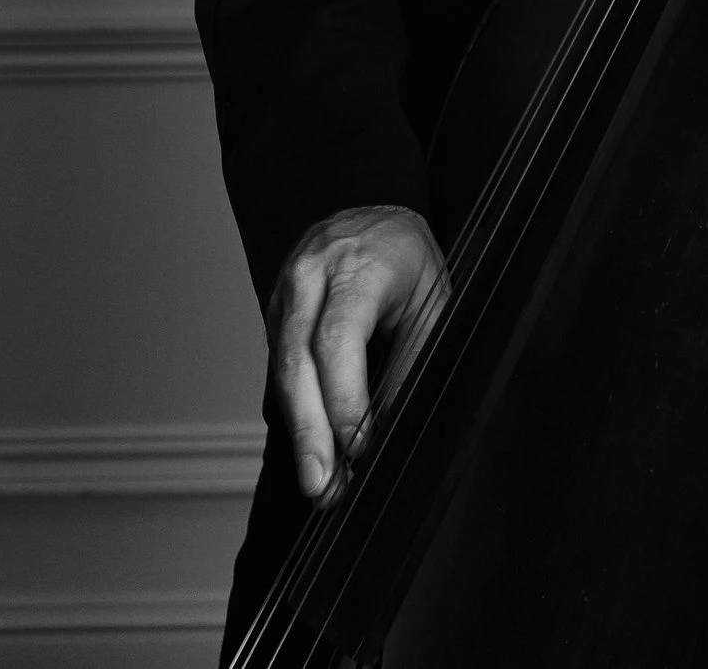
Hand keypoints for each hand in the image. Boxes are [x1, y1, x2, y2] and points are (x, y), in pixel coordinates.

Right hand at [267, 203, 448, 504]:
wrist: (376, 220)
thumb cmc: (410, 263)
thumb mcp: (431, 305)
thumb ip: (410, 362)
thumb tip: (390, 430)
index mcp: (358, 264)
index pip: (337, 338)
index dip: (344, 399)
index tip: (360, 448)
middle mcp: (311, 273)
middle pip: (298, 360)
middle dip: (309, 431)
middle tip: (321, 487)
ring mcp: (286, 290)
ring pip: (282, 369)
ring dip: (299, 431)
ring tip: (319, 483)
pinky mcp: (276, 311)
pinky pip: (281, 365)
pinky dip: (295, 410)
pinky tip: (311, 448)